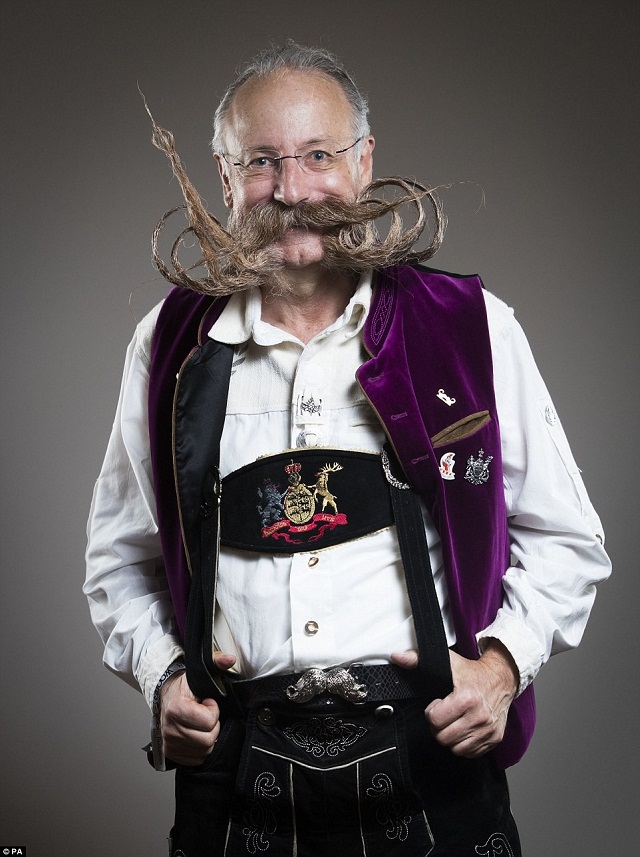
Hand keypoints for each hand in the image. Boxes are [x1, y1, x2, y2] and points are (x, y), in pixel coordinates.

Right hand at [159, 653, 235, 765]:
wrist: (166, 696)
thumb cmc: (185, 688)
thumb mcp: (200, 672)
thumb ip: (216, 663)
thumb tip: (230, 659)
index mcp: (176, 708)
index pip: (208, 721)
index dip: (213, 711)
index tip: (208, 703)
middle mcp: (169, 728)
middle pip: (207, 740)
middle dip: (213, 727)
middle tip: (206, 716)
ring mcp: (169, 743)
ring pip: (203, 751)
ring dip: (208, 738)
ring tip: (201, 725)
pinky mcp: (171, 753)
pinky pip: (196, 759)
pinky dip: (201, 749)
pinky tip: (197, 735)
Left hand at [391, 639, 517, 757]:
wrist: (502, 678)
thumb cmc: (473, 673)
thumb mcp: (448, 661)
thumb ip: (418, 659)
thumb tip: (397, 657)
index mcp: (466, 698)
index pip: (435, 720)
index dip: (432, 712)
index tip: (437, 705)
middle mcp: (479, 716)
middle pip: (443, 737)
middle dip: (439, 726)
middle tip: (444, 714)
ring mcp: (488, 730)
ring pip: (455, 748)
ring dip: (451, 737)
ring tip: (454, 721)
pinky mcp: (494, 739)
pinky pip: (470, 753)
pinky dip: (464, 744)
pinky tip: (464, 728)